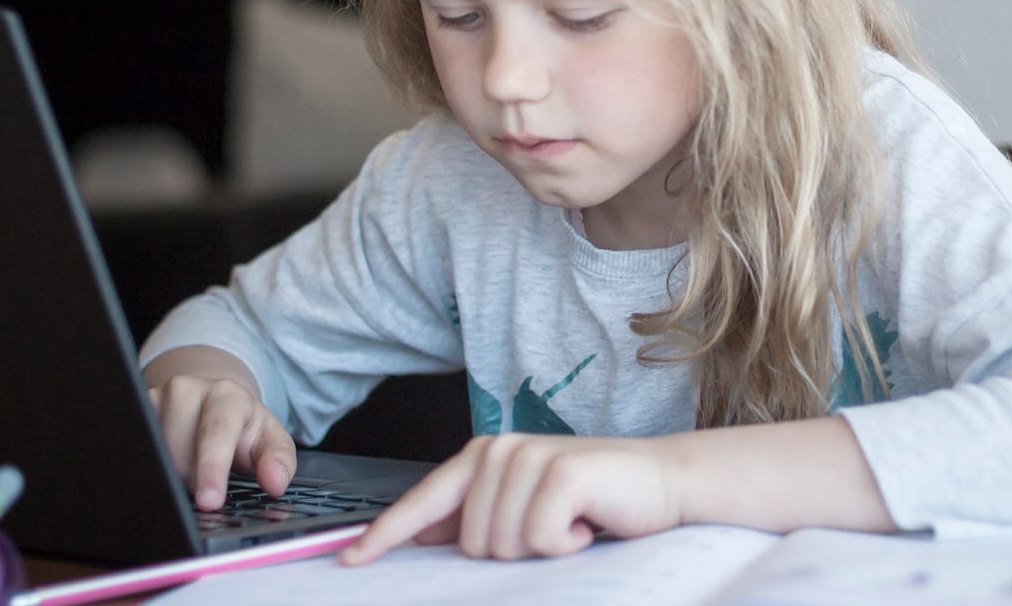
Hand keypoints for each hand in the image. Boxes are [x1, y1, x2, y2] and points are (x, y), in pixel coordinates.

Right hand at [147, 370, 296, 508]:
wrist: (212, 400)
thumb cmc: (243, 427)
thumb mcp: (270, 440)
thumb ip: (280, 461)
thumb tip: (275, 483)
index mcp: (227, 395)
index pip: (217, 433)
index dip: (212, 469)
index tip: (209, 501)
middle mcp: (187, 390)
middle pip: (181, 457)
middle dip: (193, 481)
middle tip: (209, 478)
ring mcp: (156, 397)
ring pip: (157, 459)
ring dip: (173, 477)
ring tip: (191, 466)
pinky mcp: (135, 410)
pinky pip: (139, 455)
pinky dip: (155, 469)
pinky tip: (167, 463)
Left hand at [340, 433, 682, 563]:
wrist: (661, 483)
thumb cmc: (593, 499)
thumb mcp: (523, 506)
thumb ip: (473, 516)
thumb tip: (422, 536)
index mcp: (482, 458)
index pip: (422, 502)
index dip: (384, 535)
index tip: (350, 561)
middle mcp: (498, 451)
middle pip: (469, 543)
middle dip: (511, 552)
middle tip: (552, 529)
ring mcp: (527, 458)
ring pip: (501, 545)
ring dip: (543, 549)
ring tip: (571, 522)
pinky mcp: (559, 473)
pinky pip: (540, 539)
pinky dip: (567, 545)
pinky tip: (587, 523)